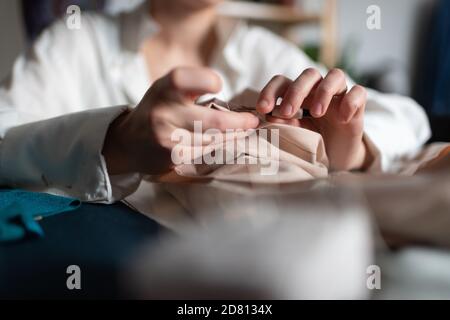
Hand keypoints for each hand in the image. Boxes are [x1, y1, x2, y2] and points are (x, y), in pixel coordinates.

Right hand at [103, 67, 259, 174]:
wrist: (129, 143)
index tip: (219, 87)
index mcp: (162, 89)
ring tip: (245, 131)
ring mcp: (167, 137)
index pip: (184, 79)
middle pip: (213, 120)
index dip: (206, 81)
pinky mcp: (173, 156)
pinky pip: (205, 151)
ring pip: (213, 139)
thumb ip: (191, 85)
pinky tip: (228, 142)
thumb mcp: (166, 89)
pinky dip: (220, 146)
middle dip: (239, 122)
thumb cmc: (157, 109)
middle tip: (253, 121)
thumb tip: (227, 92)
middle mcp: (163, 112)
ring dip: (234, 136)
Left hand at [256, 68, 369, 170]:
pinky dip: (350, 101)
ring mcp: (339, 95)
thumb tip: (268, 116)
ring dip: (324, 92)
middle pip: (309, 74)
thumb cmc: (310, 143)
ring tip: (317, 113)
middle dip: (296, 91)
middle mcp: (318, 90)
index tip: (262, 109)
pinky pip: (359, 92)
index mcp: (297, 95)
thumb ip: (283, 124)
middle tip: (288, 112)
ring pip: (335, 75)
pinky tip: (342, 118)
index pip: (282, 82)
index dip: (270, 91)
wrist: (335, 158)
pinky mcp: (358, 106)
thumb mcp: (293, 134)